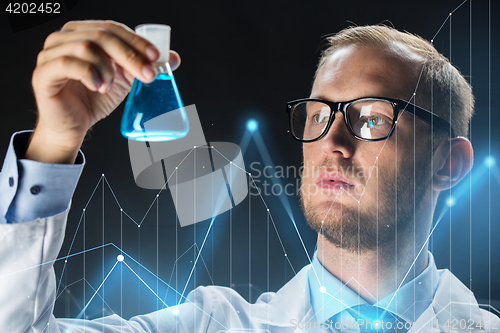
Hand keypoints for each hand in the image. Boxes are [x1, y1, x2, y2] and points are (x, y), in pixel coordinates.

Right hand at [26, 20, 180, 163]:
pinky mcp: (43, 73)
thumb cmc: (95, 98)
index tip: (156, 56)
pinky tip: (99, 87)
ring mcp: (51, 54)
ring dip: (108, 68)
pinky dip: (89, 74)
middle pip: (102, 35)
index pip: (113, 28)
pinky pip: (67, 64)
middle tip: (147, 75)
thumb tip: (173, 58)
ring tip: (111, 86)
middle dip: (130, 55)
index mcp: (83, 33)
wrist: (74, 125)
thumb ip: (144, 65)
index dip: (136, 41)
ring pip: (86, 47)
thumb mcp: (125, 80)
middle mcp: (64, 38)